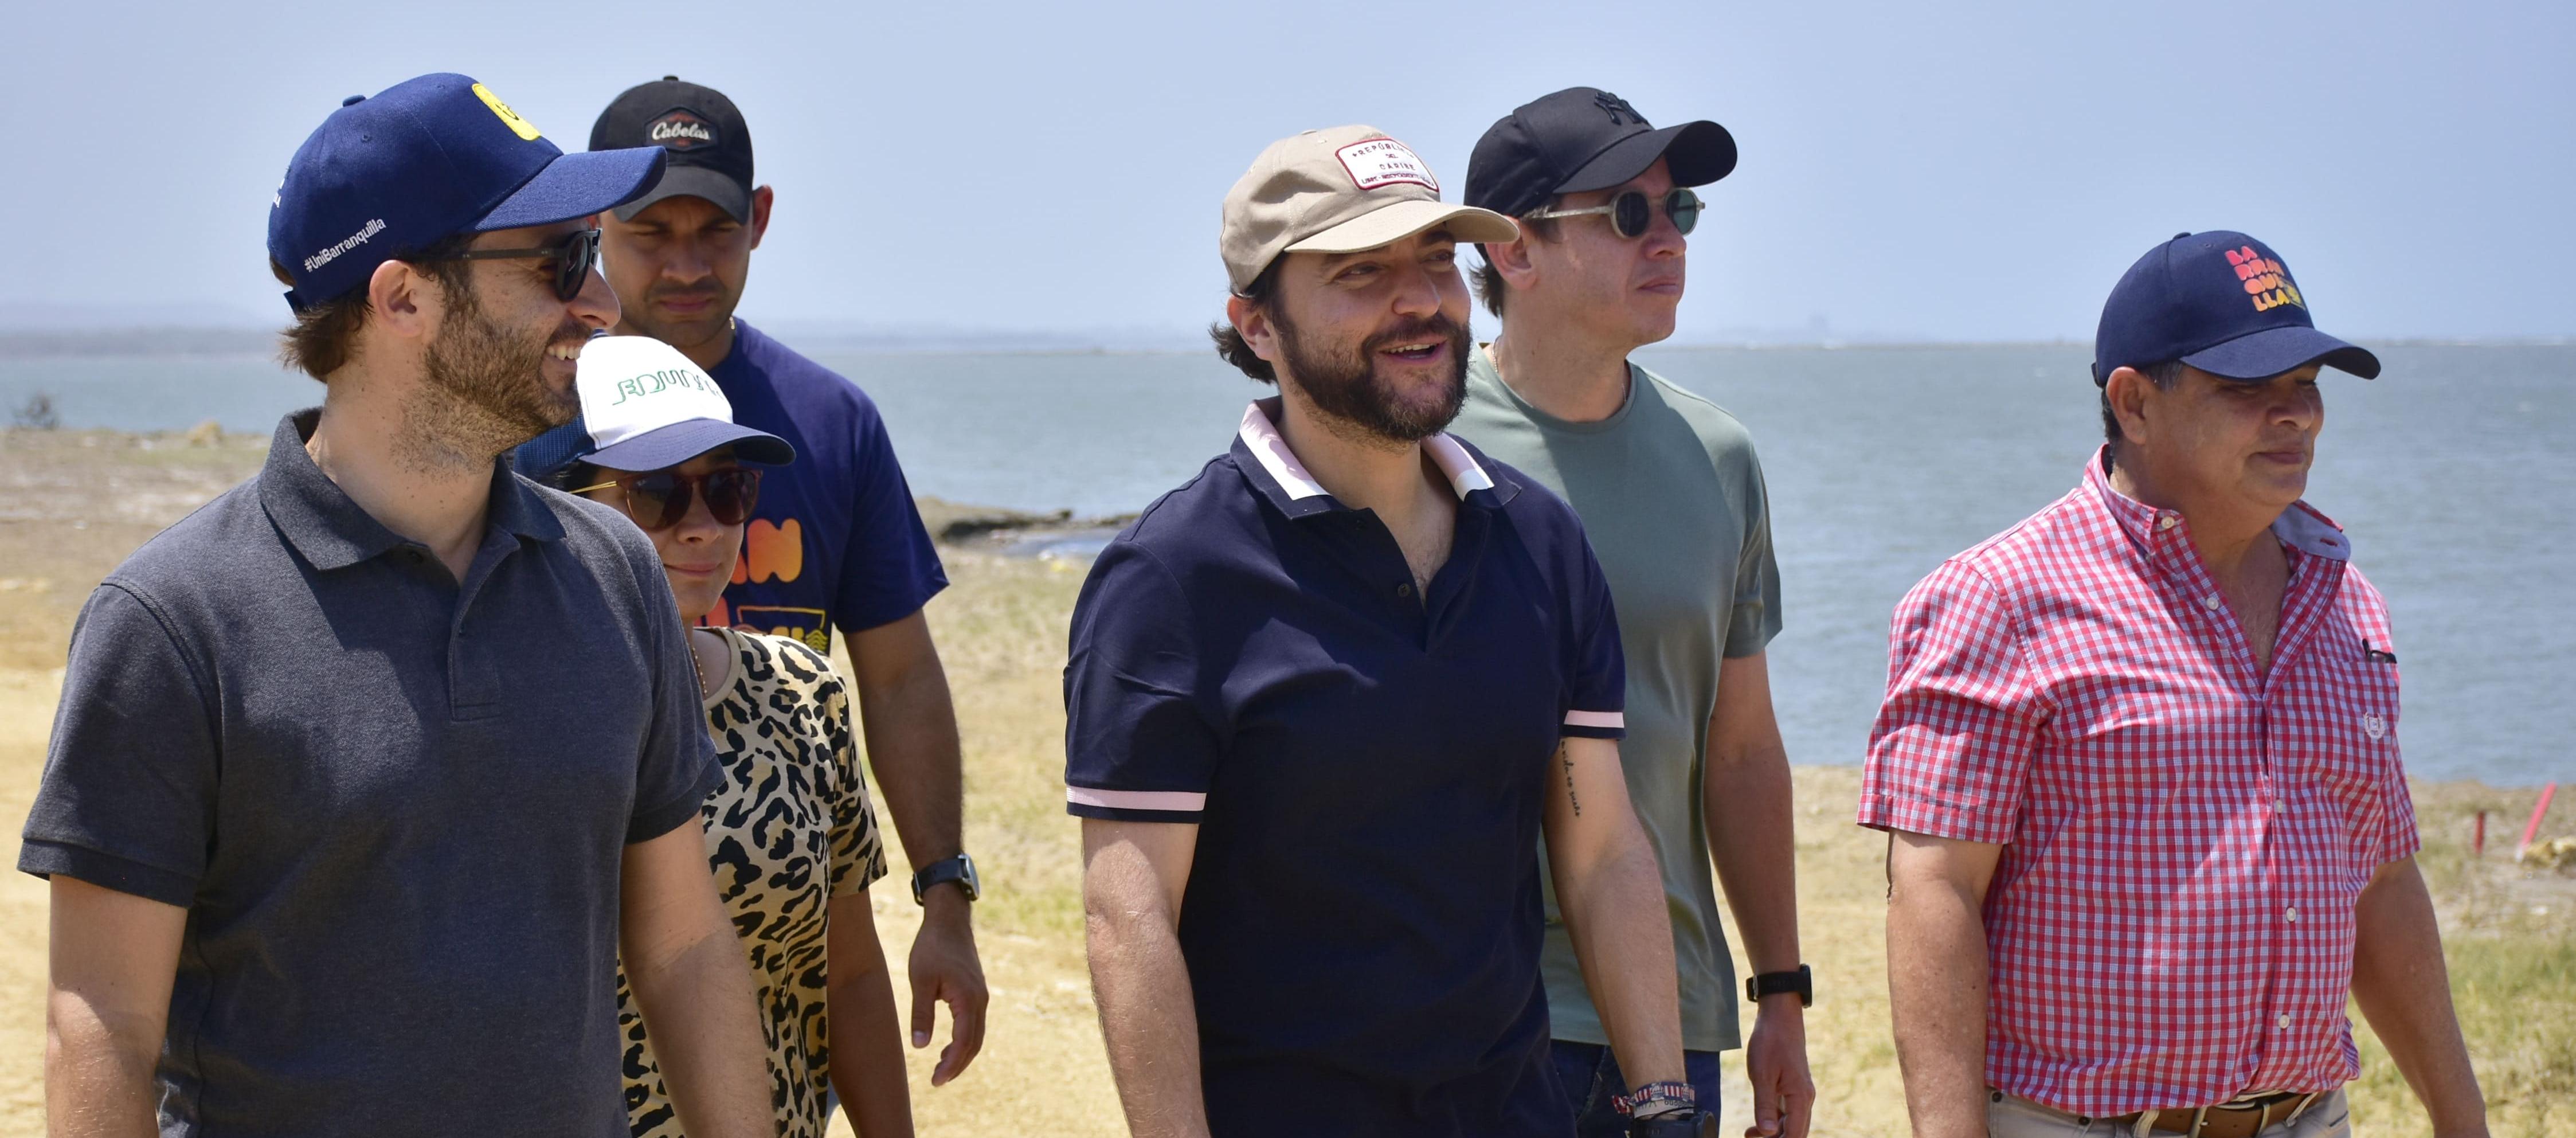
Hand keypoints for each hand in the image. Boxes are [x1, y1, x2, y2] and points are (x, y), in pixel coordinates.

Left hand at [908, 887, 986, 1084]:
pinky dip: (964, 1040)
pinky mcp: (977, 992)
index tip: (935, 1081)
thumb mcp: (920, 981)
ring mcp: (981, 996)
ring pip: (977, 1035)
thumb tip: (920, 1047)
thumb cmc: (931, 947)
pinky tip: (947, 1046)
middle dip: (958, 1065)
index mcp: (967, 999)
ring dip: (962, 1055)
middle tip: (937, 1081)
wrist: (949, 920)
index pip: (963, 1042)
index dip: (950, 1065)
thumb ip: (921, 1014)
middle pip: (974, 1043)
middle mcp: (980, 1000)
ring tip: (941, 1069)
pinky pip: (975, 1024)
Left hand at [1742, 999, 1814, 1137]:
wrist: (1780, 1017)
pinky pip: (1787, 1112)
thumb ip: (1764, 1105)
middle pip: (1795, 1132)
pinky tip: (1756, 1125)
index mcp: (1800, 1097)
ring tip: (1748, 1134)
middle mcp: (1804, 1098)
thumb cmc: (1770, 1042)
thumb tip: (1767, 1133)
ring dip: (1773, 1133)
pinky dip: (1773, 1121)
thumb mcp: (1761, 1075)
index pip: (1794, 1135)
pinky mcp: (1793, 1088)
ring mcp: (1800, 1093)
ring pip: (1790, 1124)